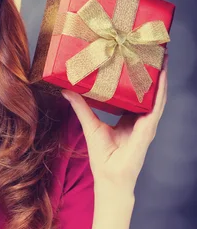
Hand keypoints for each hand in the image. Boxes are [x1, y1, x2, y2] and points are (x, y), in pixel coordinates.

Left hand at [61, 54, 168, 191]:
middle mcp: (141, 119)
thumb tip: (66, 89)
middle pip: (148, 91)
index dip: (137, 76)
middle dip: (152, 72)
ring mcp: (147, 124)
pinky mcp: (148, 129)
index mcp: (129, 119)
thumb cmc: (102, 157)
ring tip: (162, 57)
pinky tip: (162, 77)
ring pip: (156, 95)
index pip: (135, 93)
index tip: (135, 57)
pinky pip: (156, 106)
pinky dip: (160, 91)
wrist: (110, 179)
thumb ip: (81, 107)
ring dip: (161, 77)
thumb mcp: (90, 125)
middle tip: (151, 50)